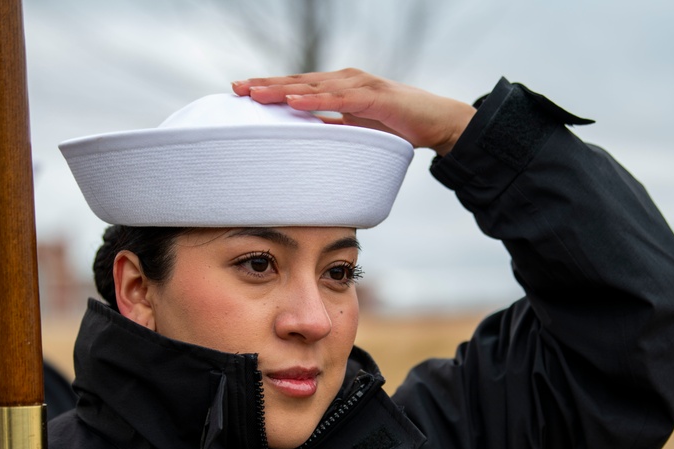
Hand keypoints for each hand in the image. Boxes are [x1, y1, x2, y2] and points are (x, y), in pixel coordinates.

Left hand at [231, 68, 475, 156]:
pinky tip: (294, 100)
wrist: (438, 122)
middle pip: (298, 82)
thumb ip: (333, 129)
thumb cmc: (398, 126)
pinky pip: (339, 99)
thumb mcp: (358, 130)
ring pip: (313, 87)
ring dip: (282, 89)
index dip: (268, 88)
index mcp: (339, 89)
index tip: (240, 93)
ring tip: (256, 94)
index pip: (297, 86)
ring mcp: (359, 86)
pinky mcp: (374, 98)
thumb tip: (307, 141)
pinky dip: (315, 99)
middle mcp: (345, 81)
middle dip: (265, 85)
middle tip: (235, 88)